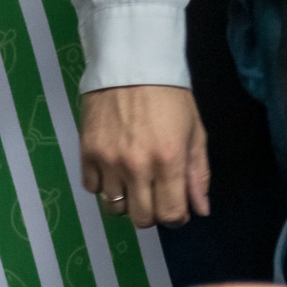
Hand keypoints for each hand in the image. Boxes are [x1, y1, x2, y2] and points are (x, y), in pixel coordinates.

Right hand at [79, 85, 210, 228]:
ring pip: (114, 207)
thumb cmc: (171, 98)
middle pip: (140, 218)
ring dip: (128, 201)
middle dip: (153, 213)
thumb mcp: (195, 133)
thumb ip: (198, 174)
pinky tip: (115, 170)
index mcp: (169, 161)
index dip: (177, 217)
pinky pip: (92, 188)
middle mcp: (137, 167)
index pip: (170, 214)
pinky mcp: (85, 153)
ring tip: (137, 182)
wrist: (132, 68)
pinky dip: (104, 185)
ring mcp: (108, 162)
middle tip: (158, 196)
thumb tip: (201, 209)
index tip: (178, 208)